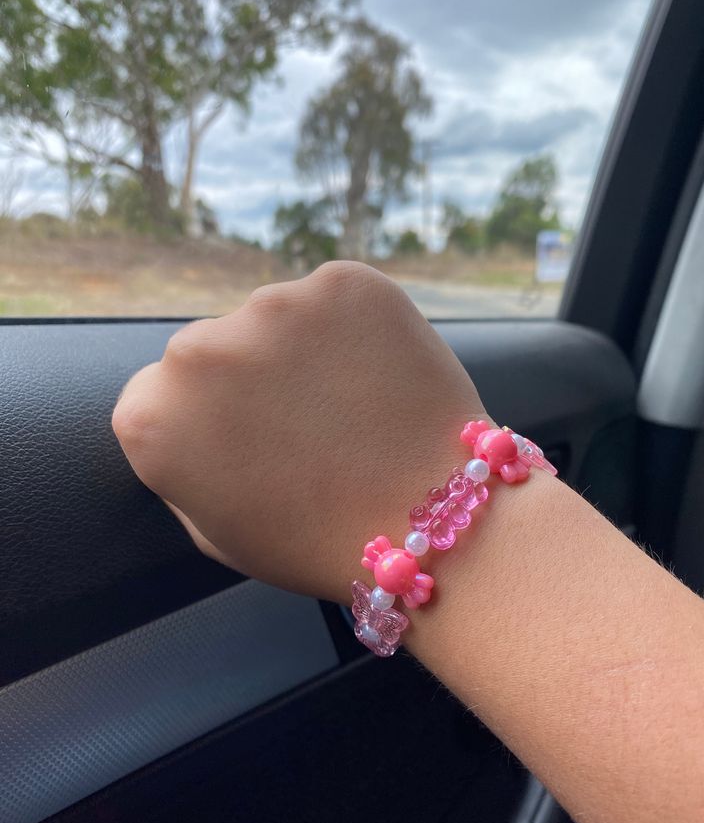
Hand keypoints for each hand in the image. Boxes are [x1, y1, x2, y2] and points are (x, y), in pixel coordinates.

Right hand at [112, 262, 484, 602]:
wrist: (432, 522)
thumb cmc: (318, 540)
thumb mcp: (215, 528)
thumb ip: (183, 461)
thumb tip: (190, 418)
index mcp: (153, 414)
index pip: (159, 392)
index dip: (208, 419)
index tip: (246, 441)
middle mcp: (199, 350)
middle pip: (212, 348)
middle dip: (247, 379)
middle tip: (303, 427)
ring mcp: (274, 306)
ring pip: (276, 319)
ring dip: (301, 349)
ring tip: (348, 406)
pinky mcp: (343, 282)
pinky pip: (335, 299)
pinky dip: (352, 327)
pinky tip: (376, 377)